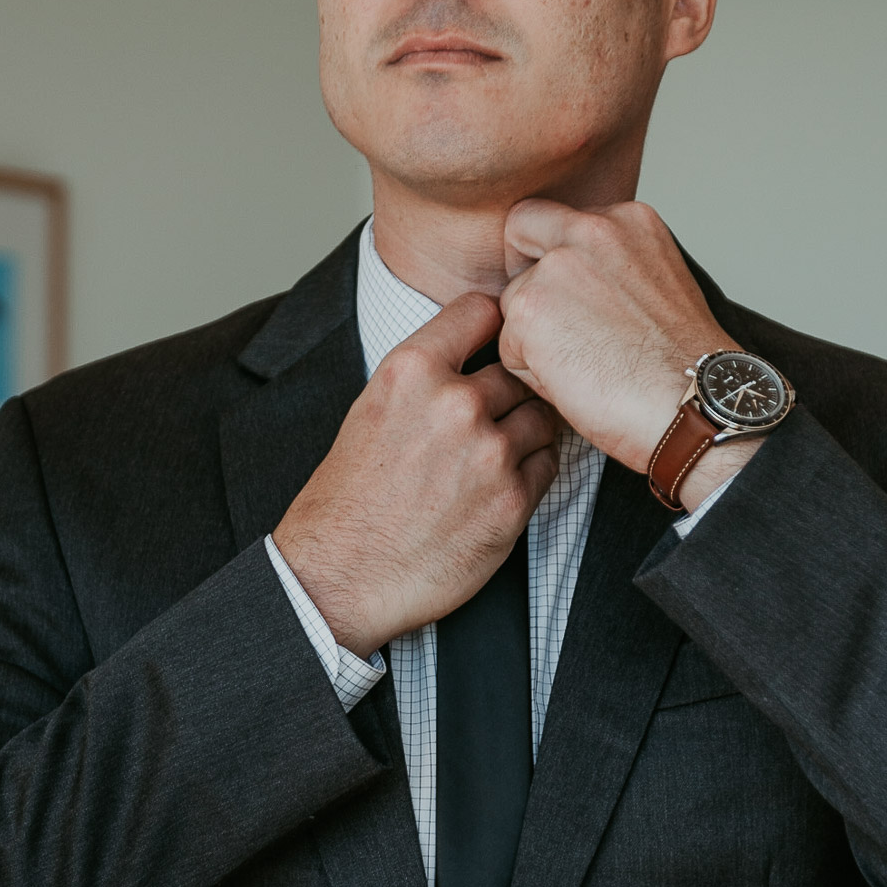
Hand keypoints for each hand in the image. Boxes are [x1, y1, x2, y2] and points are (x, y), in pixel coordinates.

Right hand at [273, 293, 560, 657]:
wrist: (339, 577)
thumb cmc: (348, 500)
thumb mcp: (371, 410)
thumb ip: (425, 376)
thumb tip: (474, 353)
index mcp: (412, 371)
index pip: (483, 309)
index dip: (495, 324)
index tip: (499, 339)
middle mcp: (455, 404)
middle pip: (517, 370)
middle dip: (508, 392)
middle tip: (490, 418)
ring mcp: (490, 452)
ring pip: (541, 417)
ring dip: (525, 432)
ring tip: (490, 458)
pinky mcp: (513, 501)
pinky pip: (547, 465)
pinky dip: (531, 472)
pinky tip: (497, 487)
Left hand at [499, 199, 762, 502]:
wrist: (696, 406)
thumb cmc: (682, 370)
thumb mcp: (656, 289)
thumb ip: (610, 268)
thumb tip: (568, 289)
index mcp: (629, 221)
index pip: (560, 217)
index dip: (553, 254)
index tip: (570, 294)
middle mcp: (593, 228)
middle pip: (520, 230)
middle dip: (524, 271)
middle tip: (553, 323)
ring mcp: (558, 264)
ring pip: (512, 299)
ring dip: (534, 338)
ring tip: (585, 368)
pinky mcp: (529, 306)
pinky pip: (508, 347)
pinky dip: (533, 375)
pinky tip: (577, 385)